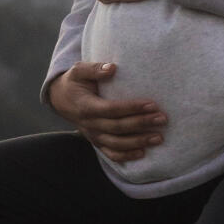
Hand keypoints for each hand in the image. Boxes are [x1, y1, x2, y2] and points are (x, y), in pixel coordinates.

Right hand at [47, 61, 169, 162]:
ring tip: (159, 138)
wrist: (61, 99)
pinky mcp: (97, 142)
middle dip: (142, 124)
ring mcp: (93, 135)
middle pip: (118, 128)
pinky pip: (111, 154)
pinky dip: (126, 156)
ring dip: (139, 142)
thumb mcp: (78, 70)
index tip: (152, 104)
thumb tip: (112, 68)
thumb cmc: (74, 82)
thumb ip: (94, 69)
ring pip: (117, 144)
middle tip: (162, 119)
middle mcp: (90, 124)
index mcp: (86, 106)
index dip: (132, 108)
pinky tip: (143, 153)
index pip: (112, 109)